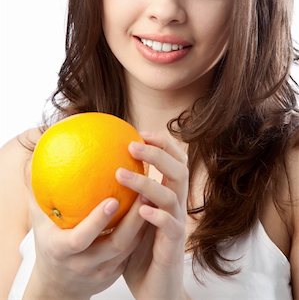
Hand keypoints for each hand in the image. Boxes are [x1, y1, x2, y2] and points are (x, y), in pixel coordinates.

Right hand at [24, 191, 146, 299]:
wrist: (57, 285)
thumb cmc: (48, 243)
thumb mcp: (39, 222)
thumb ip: (38, 194)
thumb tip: (34, 160)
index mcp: (62, 250)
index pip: (80, 239)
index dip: (97, 221)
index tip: (112, 199)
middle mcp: (83, 264)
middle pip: (114, 245)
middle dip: (132, 221)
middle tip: (144, 192)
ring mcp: (101, 272)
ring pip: (128, 250)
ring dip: (143, 225)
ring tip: (153, 197)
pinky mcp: (115, 274)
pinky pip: (132, 253)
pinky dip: (143, 233)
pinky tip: (151, 211)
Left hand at [117, 132, 188, 299]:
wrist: (156, 290)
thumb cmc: (140, 252)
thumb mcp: (131, 219)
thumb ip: (125, 198)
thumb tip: (98, 174)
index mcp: (167, 197)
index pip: (173, 162)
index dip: (162, 144)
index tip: (141, 131)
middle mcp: (175, 207)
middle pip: (178, 171)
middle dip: (159, 154)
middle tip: (134, 144)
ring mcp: (176, 226)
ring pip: (172, 195)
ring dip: (148, 182)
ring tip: (122, 174)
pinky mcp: (173, 248)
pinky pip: (170, 227)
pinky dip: (158, 215)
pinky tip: (142, 210)